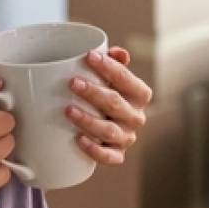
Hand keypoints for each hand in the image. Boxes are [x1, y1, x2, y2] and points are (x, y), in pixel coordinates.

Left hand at [63, 47, 152, 165]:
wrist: (103, 127)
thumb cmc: (107, 94)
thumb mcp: (111, 77)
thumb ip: (114, 62)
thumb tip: (115, 51)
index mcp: (140, 94)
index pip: (126, 79)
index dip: (109, 67)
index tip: (89, 57)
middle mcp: (136, 117)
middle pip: (116, 104)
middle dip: (94, 93)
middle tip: (72, 83)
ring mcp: (127, 137)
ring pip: (109, 130)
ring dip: (88, 120)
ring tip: (68, 110)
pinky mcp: (117, 155)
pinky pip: (108, 156)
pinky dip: (94, 149)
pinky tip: (78, 139)